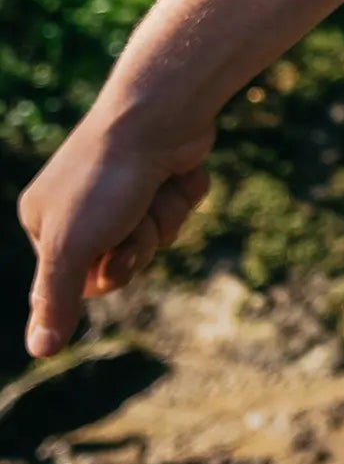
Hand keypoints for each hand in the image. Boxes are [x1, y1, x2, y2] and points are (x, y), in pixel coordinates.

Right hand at [18, 105, 214, 357]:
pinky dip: (183, 194)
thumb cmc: (108, 178)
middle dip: (138, 244)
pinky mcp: (164, 172)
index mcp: (45, 219)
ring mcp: (126, 186)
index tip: (110, 253)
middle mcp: (84, 203)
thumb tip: (41, 351)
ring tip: (154, 188)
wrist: (161, 112)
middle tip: (135, 216)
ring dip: (162, 217)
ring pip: (156, 234)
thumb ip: (54, 299)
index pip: (78, 280)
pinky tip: (176, 171)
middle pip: (122, 260)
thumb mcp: (70, 246)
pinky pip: (180, 206)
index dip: (105, 272)